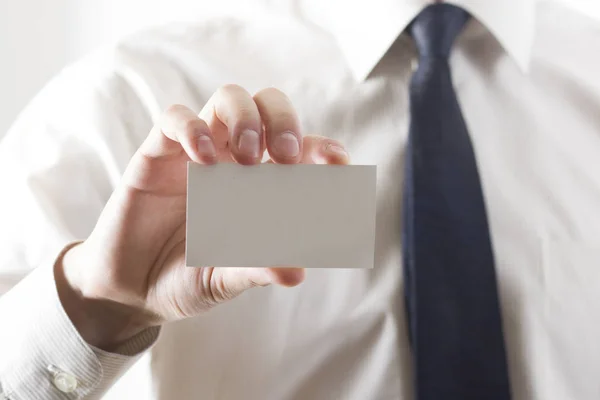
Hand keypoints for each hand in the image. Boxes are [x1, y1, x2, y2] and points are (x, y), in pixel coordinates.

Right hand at [55, 85, 349, 350]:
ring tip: (247, 158)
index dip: (323, 148)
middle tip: (286, 156)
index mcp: (261, 185)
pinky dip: (192, 128)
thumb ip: (257, 268)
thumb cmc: (187, 278)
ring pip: (228, 98)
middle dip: (284, 120)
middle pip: (268, 106)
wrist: (132, 290)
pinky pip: (175, 118)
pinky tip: (203, 159)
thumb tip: (297, 271)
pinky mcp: (157, 154)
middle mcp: (233, 160)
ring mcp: (197, 152)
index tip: (338, 163)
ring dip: (245, 118)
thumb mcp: (226, 277)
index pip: (300, 149)